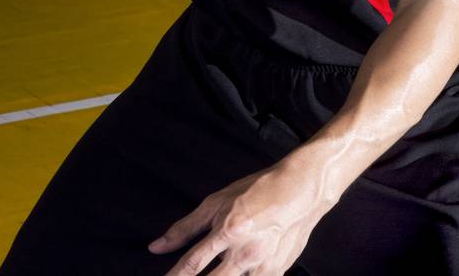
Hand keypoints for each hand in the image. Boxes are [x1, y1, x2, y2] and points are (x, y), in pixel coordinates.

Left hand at [149, 160, 333, 275]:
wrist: (301, 191)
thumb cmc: (260, 192)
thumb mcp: (216, 202)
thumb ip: (185, 228)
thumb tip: (157, 246)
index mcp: (228, 231)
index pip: (192, 265)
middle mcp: (246, 252)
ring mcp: (263, 266)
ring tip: (217, 272)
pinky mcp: (276, 272)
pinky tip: (238, 272)